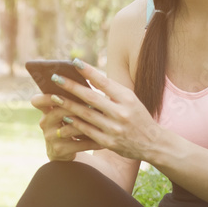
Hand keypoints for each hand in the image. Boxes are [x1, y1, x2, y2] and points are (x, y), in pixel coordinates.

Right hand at [30, 92, 102, 161]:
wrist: (66, 151)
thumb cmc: (71, 124)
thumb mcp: (67, 112)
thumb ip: (73, 99)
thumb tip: (92, 80)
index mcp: (46, 110)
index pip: (38, 101)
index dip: (46, 95)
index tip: (58, 89)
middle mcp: (45, 123)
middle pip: (58, 112)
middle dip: (76, 107)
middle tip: (93, 104)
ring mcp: (51, 137)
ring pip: (69, 128)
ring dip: (87, 125)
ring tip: (102, 121)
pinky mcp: (59, 150)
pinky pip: (78, 145)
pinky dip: (92, 142)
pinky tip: (105, 141)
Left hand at [44, 58, 164, 160]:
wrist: (153, 144)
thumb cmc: (138, 117)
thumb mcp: (131, 100)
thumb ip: (112, 91)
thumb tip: (88, 77)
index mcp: (127, 98)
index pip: (105, 82)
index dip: (89, 72)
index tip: (74, 62)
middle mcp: (121, 113)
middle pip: (91, 98)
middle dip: (71, 87)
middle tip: (55, 78)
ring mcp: (114, 129)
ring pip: (85, 114)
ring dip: (68, 105)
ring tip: (54, 97)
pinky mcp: (108, 142)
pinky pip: (87, 131)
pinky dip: (74, 123)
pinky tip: (64, 116)